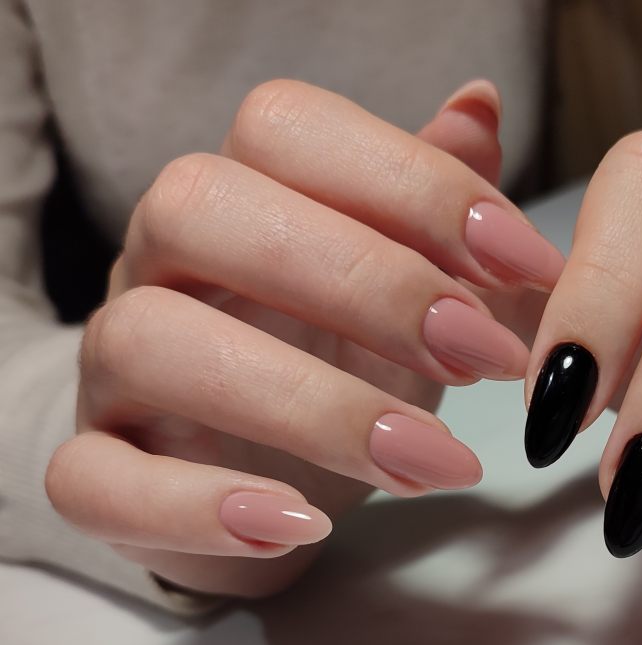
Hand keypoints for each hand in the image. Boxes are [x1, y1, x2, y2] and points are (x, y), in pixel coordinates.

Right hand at [45, 78, 563, 598]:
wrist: (263, 481)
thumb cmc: (334, 369)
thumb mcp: (401, 287)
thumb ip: (428, 205)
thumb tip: (480, 104)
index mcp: (239, 198)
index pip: (286, 130)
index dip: (414, 183)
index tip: (529, 264)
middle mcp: (160, 266)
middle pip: (203, 208)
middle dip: (364, 280)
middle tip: (484, 356)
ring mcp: (114, 372)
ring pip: (151, 343)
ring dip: (310, 406)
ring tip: (433, 462)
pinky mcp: (98, 473)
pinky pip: (96, 482)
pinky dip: (199, 507)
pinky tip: (302, 527)